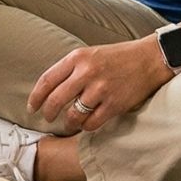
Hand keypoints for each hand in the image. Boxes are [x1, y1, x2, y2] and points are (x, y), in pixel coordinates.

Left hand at [26, 39, 170, 131]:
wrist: (149, 59)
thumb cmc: (117, 57)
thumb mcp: (89, 54)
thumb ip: (70, 69)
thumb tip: (49, 91)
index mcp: (77, 57)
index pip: (47, 80)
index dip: (35, 97)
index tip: (32, 107)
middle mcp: (86, 72)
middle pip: (55, 100)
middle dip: (48, 113)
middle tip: (48, 118)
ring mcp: (101, 89)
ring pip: (73, 115)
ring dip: (68, 123)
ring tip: (69, 123)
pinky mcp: (115, 104)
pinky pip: (92, 123)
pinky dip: (86, 126)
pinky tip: (87, 124)